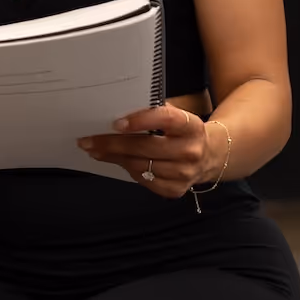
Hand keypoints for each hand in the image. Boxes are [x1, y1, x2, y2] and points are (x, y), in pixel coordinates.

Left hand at [79, 104, 211, 198]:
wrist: (210, 156)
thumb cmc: (184, 132)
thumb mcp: (178, 117)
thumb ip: (155, 112)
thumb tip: (118, 110)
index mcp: (191, 126)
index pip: (166, 119)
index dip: (140, 120)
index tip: (116, 122)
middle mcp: (190, 151)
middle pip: (145, 147)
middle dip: (112, 144)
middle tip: (88, 140)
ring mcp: (184, 173)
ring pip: (140, 165)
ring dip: (114, 158)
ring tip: (95, 150)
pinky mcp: (176, 189)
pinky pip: (143, 180)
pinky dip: (127, 169)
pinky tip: (116, 161)